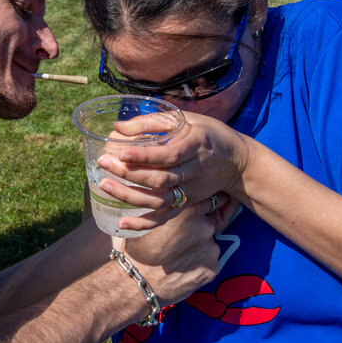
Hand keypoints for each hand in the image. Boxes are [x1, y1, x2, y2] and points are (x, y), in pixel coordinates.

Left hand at [96, 111, 253, 232]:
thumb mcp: (187, 119)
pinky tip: (122, 223)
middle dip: (129, 173)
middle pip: (160, 178)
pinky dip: (143, 224)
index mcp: (196, 145)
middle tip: (103, 163)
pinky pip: (164, 217)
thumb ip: (153, 122)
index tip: (122, 152)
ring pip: (159, 199)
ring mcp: (191, 191)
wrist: (237, 161)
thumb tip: (118, 126)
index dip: (145, 156)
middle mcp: (194, 171)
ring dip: (130, 196)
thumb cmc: (209, 134)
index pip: (169, 154)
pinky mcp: (187, 203)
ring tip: (105, 185)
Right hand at [115, 197, 220, 305]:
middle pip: (209, 222)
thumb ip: (169, 209)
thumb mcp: (151, 219)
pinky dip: (199, 263)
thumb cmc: (140, 248)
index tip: (200, 210)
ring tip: (178, 256)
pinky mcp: (212, 268)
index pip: (209, 200)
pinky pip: (208, 261)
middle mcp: (205, 226)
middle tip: (181, 239)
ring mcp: (211, 248)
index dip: (203, 206)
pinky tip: (183, 268)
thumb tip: (171, 202)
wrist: (139, 281)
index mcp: (189, 210)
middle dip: (199, 228)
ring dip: (199, 247)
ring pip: (209, 243)